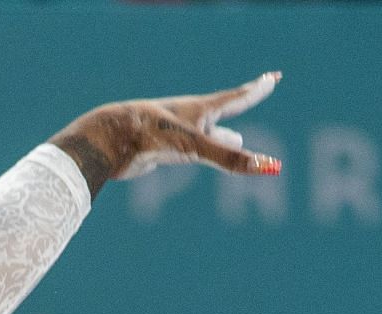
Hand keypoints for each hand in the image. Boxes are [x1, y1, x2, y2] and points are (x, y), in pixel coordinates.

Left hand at [51, 72, 281, 195]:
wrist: (107, 141)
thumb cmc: (151, 136)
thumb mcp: (195, 146)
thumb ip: (230, 158)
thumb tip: (268, 168)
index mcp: (200, 109)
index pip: (238, 96)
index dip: (258, 88)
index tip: (274, 77)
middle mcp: (188, 119)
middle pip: (223, 113)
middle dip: (241, 104)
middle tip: (258, 90)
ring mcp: (172, 135)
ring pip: (205, 137)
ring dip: (221, 137)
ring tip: (234, 137)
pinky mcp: (156, 153)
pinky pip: (184, 155)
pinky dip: (196, 156)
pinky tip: (189, 156)